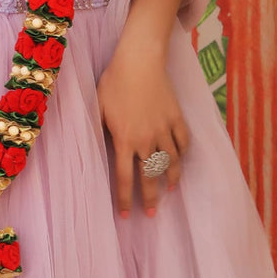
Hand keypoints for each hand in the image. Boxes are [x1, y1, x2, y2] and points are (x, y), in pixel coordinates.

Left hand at [97, 43, 187, 216]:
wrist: (139, 62)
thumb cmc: (113, 81)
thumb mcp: (97, 105)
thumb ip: (96, 128)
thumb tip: (92, 147)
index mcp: (124, 139)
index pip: (125, 177)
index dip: (125, 199)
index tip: (126, 215)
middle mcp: (146, 140)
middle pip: (150, 176)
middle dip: (150, 197)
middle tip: (152, 213)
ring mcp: (164, 130)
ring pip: (171, 163)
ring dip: (171, 180)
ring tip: (170, 191)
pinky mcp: (177, 119)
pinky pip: (183, 143)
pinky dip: (183, 155)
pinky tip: (180, 161)